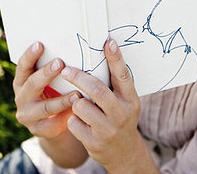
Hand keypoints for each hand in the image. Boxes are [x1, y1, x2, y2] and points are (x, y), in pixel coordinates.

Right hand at [13, 42, 81, 138]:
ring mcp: (28, 115)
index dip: (30, 55)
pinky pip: (52, 124)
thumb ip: (53, 68)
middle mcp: (21, 97)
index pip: (23, 66)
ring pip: (45, 107)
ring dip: (61, 101)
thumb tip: (70, 47)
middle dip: (46, 73)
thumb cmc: (54, 92)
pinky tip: (76, 112)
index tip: (40, 44)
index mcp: (21, 81)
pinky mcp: (38, 130)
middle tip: (60, 63)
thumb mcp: (49, 81)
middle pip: (32, 84)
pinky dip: (65, 117)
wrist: (52, 124)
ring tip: (77, 94)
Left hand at [61, 39, 157, 173]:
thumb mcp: (124, 102)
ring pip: (80, 106)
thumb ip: (114, 85)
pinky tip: (80, 123)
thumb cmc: (119, 118)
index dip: (115, 58)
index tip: (108, 42)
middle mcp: (122, 114)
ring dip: (75, 102)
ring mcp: (108, 130)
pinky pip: (73, 123)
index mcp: (130, 100)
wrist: (123, 154)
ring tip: (80, 105)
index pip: (123, 76)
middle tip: (65, 69)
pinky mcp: (94, 143)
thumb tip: (101, 54)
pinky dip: (72, 120)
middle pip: (97, 90)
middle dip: (78, 77)